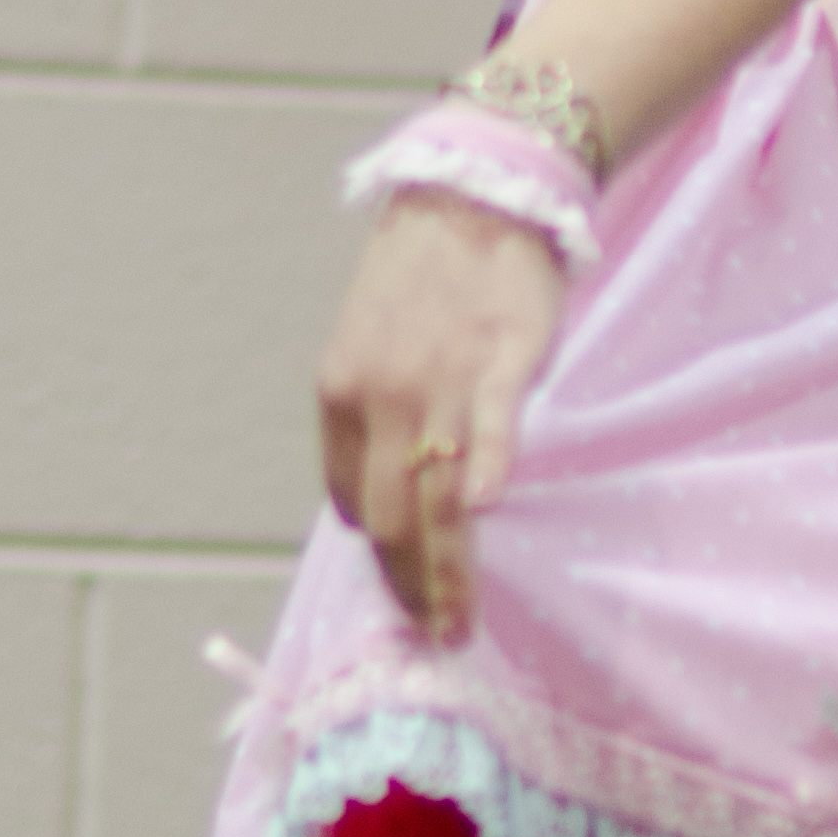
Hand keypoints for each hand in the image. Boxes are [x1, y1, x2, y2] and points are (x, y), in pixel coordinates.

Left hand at [316, 191, 569, 645]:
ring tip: (457, 627)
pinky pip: (488, 425)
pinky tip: (486, 509)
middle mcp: (377, 396)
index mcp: (339, 393)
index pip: (350, 501)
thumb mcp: (373, 343)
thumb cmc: (429, 274)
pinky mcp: (498, 360)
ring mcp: (437, 380)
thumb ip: (375, 418)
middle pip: (388, 516)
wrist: (476, 194)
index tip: (408, 592)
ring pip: (435, 495)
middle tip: (435, 642)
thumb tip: (383, 495)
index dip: (380, 556)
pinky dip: (485, 465)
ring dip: (446, 572)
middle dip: (409, 590)